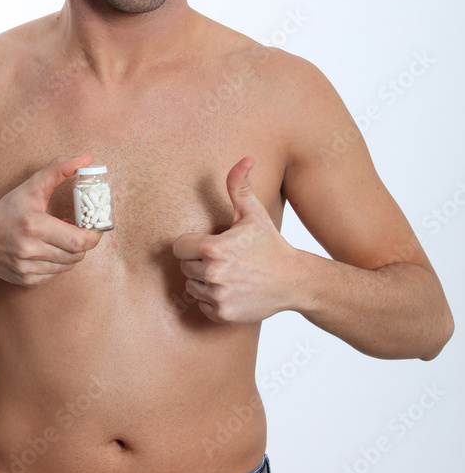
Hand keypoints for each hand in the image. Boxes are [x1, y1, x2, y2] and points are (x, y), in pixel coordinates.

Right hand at [0, 152, 102, 286]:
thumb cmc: (8, 211)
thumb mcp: (32, 187)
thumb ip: (59, 169)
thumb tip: (87, 158)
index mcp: (34, 225)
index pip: (78, 240)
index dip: (93, 236)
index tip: (93, 227)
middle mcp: (30, 249)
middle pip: (76, 255)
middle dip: (83, 243)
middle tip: (78, 231)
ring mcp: (27, 267)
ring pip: (67, 266)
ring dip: (70, 253)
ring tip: (60, 239)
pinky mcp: (26, 280)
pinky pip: (55, 274)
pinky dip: (57, 263)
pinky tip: (46, 250)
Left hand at [172, 157, 296, 323]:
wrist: (294, 280)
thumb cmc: (271, 244)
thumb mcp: (254, 213)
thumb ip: (240, 186)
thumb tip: (245, 158)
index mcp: (215, 248)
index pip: (179, 247)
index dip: (192, 243)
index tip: (208, 242)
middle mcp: (213, 274)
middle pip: (185, 266)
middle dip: (199, 260)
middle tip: (223, 257)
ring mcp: (218, 296)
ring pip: (192, 286)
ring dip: (204, 280)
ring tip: (228, 273)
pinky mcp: (222, 313)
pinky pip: (202, 305)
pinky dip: (212, 299)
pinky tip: (232, 288)